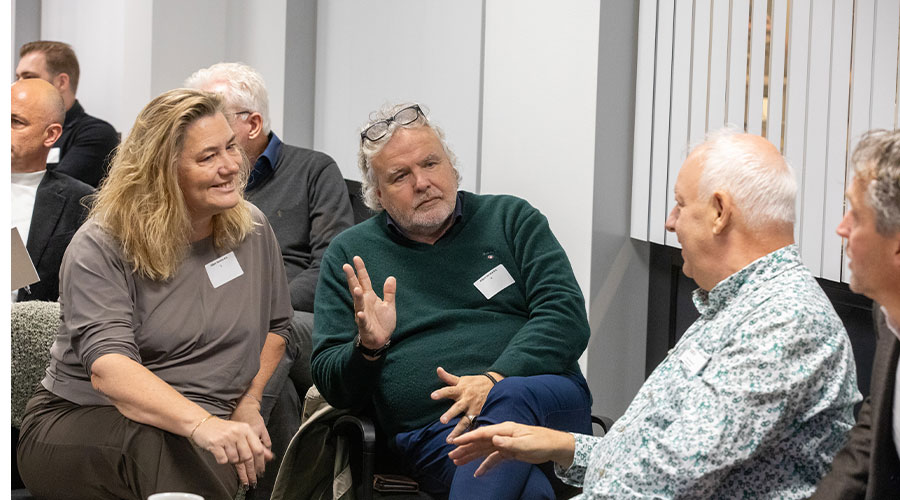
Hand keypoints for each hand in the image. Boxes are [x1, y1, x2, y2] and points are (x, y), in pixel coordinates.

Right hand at [190, 414, 273, 486]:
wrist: (202, 423)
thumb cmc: (222, 430)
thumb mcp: (240, 432)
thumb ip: (254, 444)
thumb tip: (269, 456)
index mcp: (246, 429)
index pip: (258, 449)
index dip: (260, 463)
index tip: (261, 472)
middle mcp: (237, 433)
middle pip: (247, 457)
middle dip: (250, 470)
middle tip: (251, 479)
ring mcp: (226, 438)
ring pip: (234, 459)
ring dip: (232, 460)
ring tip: (228, 453)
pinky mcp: (215, 444)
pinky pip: (223, 460)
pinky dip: (223, 460)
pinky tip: (220, 453)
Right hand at [343, 256, 395, 350]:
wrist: (381, 340)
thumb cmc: (382, 322)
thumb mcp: (389, 305)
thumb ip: (389, 292)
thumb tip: (391, 277)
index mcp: (370, 297)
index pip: (364, 280)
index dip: (361, 270)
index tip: (356, 258)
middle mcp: (364, 304)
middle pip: (356, 288)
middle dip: (352, 278)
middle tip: (346, 266)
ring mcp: (363, 315)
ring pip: (358, 304)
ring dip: (357, 296)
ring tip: (356, 288)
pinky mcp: (365, 327)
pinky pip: (362, 322)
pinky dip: (361, 318)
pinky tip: (360, 313)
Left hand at [430, 367, 498, 441]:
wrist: (495, 385)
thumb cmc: (474, 383)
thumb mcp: (462, 379)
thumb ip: (448, 377)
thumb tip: (438, 369)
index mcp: (461, 390)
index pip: (449, 390)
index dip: (441, 393)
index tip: (432, 396)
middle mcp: (467, 400)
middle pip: (457, 407)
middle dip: (450, 414)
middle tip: (442, 421)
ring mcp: (474, 409)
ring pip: (465, 421)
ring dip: (457, 431)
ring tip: (449, 440)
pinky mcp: (480, 416)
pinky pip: (474, 426)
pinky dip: (471, 436)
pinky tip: (465, 446)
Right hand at [448, 422, 575, 476]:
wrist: (554, 446)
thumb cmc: (542, 442)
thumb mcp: (526, 443)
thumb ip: (509, 442)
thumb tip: (493, 438)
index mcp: (505, 429)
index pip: (482, 433)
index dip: (468, 438)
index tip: (455, 442)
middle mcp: (502, 435)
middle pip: (479, 442)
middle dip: (465, 449)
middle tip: (451, 456)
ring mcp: (504, 443)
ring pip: (484, 450)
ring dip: (471, 456)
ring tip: (457, 462)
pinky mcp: (508, 451)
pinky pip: (493, 459)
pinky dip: (485, 465)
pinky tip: (477, 472)